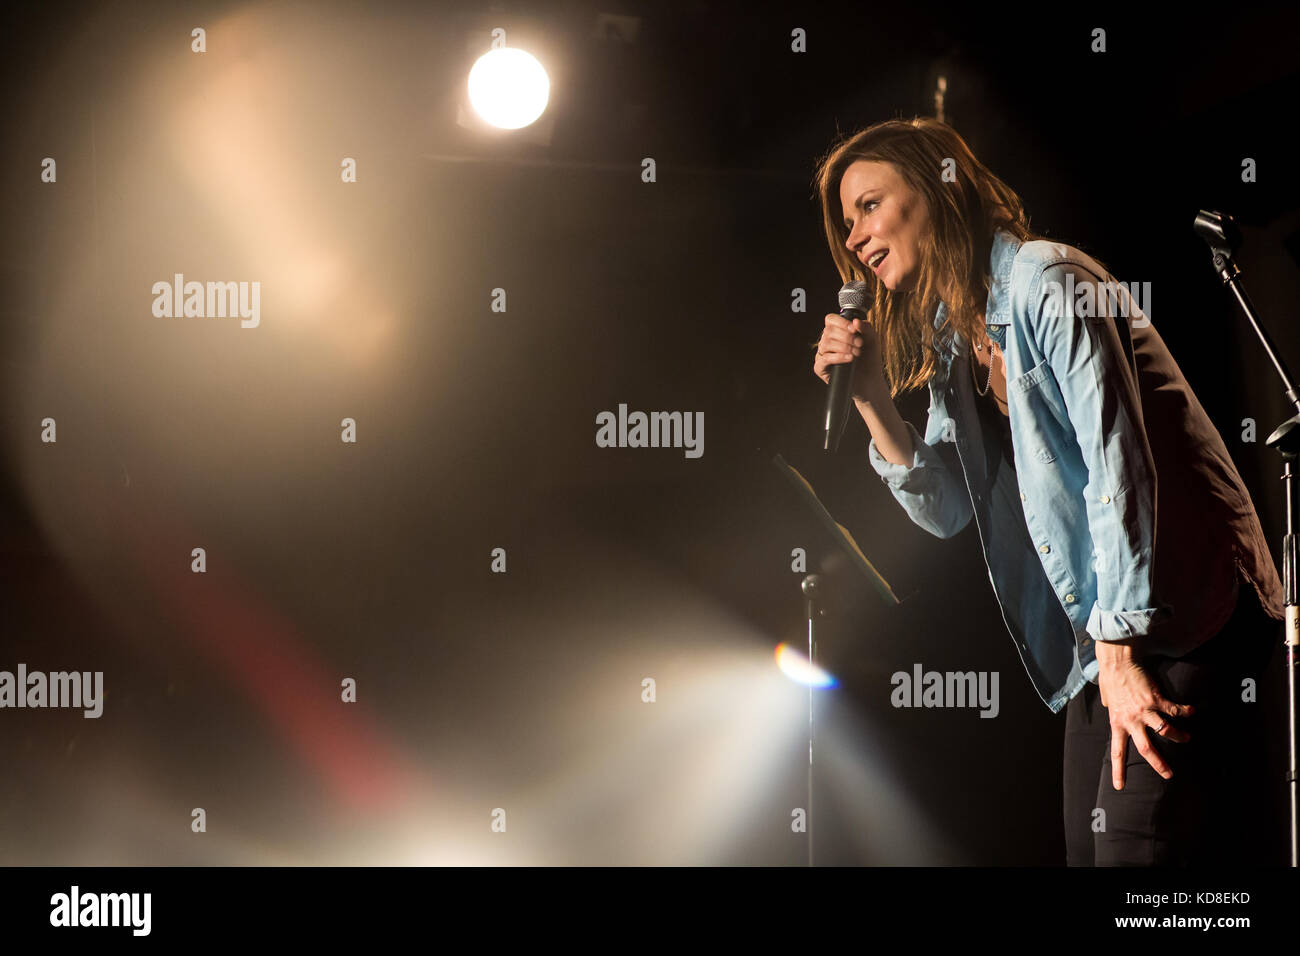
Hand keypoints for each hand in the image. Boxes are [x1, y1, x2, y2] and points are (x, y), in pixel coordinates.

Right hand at [813, 313, 884, 401]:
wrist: (869, 380)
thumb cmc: (869, 359)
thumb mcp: (872, 339)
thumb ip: (866, 327)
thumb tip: (854, 321)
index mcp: (837, 332)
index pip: (830, 320)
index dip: (841, 322)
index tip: (854, 329)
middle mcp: (827, 342)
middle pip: (828, 331)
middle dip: (847, 337)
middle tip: (860, 344)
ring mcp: (822, 355)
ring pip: (826, 344)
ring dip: (844, 347)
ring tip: (856, 353)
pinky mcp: (820, 368)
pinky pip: (824, 359)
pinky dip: (838, 357)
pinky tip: (850, 359)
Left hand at [1094, 640, 1193, 789]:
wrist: (1117, 661)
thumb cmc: (1111, 679)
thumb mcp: (1107, 699)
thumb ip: (1111, 708)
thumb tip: (1110, 707)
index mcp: (1117, 723)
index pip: (1117, 751)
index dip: (1119, 770)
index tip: (1120, 786)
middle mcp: (1131, 720)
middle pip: (1146, 748)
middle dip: (1159, 764)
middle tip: (1169, 775)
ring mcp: (1144, 710)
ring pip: (1165, 731)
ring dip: (1178, 737)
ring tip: (1187, 738)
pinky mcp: (1156, 698)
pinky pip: (1174, 710)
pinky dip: (1185, 711)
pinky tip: (1192, 711)